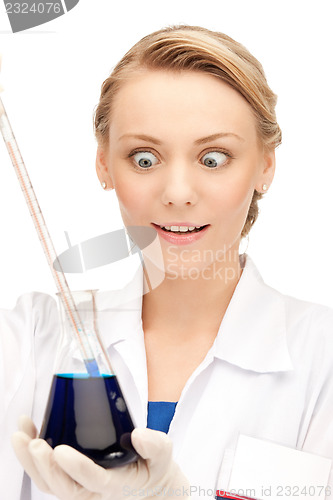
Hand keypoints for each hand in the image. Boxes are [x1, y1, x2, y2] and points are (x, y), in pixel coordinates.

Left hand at [11, 416, 189, 499]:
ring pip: (50, 483)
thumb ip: (155, 444)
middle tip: (32, 442)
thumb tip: (138, 434)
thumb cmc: (154, 466)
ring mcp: (80, 486)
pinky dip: (34, 457)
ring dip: (31, 462)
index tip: (60, 449)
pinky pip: (48, 474)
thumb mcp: (163, 453)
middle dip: (43, 466)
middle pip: (62, 487)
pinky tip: (28, 432)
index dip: (75, 467)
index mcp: (116, 485)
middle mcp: (93, 491)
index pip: (92, 481)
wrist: (150, 484)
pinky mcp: (72, 477)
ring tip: (19, 434)